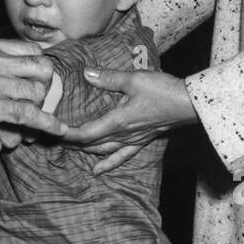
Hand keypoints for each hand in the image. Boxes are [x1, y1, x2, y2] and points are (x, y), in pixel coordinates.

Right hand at [0, 38, 65, 143]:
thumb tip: (8, 63)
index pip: (32, 51)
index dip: (41, 69)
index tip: (39, 82)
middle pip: (41, 69)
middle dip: (47, 88)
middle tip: (41, 101)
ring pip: (36, 92)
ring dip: (42, 108)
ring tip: (38, 118)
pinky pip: (28, 114)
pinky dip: (47, 123)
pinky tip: (57, 130)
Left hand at [61, 67, 198, 173]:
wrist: (190, 103)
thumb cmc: (163, 90)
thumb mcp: (134, 80)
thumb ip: (108, 78)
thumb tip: (85, 73)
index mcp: (118, 121)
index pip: (87, 132)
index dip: (68, 134)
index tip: (53, 132)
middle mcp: (123, 135)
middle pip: (92, 143)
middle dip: (72, 142)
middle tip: (54, 138)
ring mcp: (133, 140)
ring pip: (103, 150)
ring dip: (86, 150)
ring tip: (70, 148)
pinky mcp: (142, 140)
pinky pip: (122, 156)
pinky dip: (108, 163)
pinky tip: (98, 170)